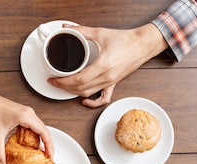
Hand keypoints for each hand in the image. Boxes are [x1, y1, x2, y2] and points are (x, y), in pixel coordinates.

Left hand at [0, 53, 53, 163]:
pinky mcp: (23, 114)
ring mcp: (27, 113)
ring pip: (40, 129)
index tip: (50, 157)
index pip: (45, 133)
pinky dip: (34, 136)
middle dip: (47, 146)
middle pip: (45, 132)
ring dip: (41, 141)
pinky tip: (30, 145)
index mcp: (26, 117)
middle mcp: (29, 113)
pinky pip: (33, 126)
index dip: (49, 147)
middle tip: (46, 159)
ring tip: (40, 154)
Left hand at [48, 23, 167, 107]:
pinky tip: (84, 100)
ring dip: (74, 92)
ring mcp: (110, 82)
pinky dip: (93, 102)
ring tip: (64, 87)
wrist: (143, 44)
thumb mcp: (101, 33)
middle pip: (80, 89)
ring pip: (88, 93)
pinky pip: (103, 98)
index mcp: (103, 65)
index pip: (78, 79)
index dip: (63, 82)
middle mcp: (106, 77)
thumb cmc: (126, 40)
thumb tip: (67, 28)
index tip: (54, 79)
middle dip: (64, 87)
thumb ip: (82, 31)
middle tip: (54, 82)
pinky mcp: (114, 83)